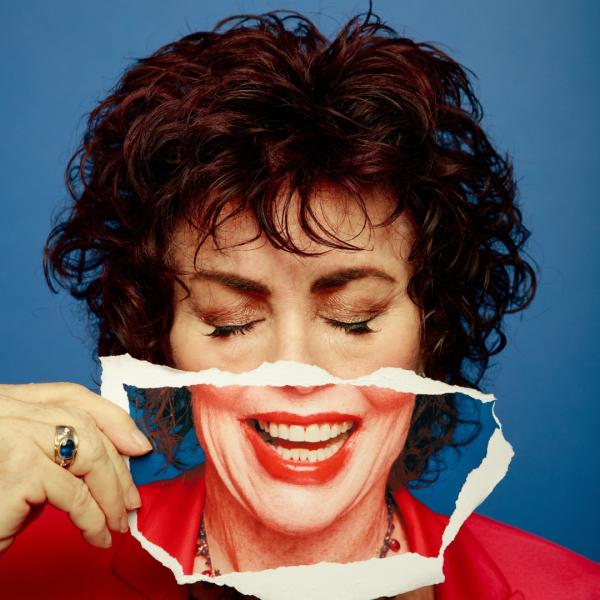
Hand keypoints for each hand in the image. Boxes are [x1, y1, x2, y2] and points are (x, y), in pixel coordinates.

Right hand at [0, 382, 151, 551]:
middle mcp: (9, 410)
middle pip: (85, 424)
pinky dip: (93, 518)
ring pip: (87, 453)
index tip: (139, 445)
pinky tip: (96, 535)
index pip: (72, 395)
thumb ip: (54, 453)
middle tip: (132, 500)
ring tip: (118, 522)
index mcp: (10, 402)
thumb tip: (112, 465)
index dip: (112, 417)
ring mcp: (11, 436)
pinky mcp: (14, 471)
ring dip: (111, 493)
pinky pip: (73, 493)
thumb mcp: (19, 467)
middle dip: (117, 465)